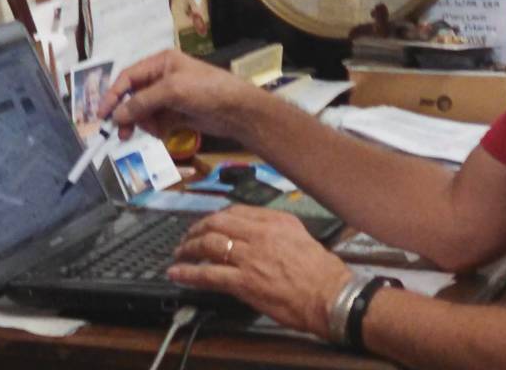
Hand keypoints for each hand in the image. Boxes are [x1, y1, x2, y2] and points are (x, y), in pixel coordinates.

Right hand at [97, 49, 258, 141]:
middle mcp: (164, 77)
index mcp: (161, 62)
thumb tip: (116, 115)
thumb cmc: (206, 90)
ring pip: (144, 111)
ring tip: (150, 132)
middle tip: (120, 133)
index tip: (102, 115)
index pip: (128, 76)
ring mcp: (171, 96)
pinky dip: (155, 128)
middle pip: (134, 95)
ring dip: (142, 123)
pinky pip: (157, 121)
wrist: (237, 111)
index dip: (113, 94)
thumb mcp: (172, 91)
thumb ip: (141, 102)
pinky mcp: (178, 113)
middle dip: (128, 113)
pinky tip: (161, 133)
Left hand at [168, 205, 351, 337]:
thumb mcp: (300, 236)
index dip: (216, 218)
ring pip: (209, 245)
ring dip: (189, 248)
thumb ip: (276, 230)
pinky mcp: (243, 282)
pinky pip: (208, 274)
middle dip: (197, 229)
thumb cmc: (320, 270)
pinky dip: (188, 273)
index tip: (208, 224)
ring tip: (179, 253)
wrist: (328, 294)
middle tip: (188, 237)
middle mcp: (259, 234)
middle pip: (217, 223)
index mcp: (275, 220)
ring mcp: (249, 257)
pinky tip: (177, 274)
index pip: (236, 212)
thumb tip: (256, 234)